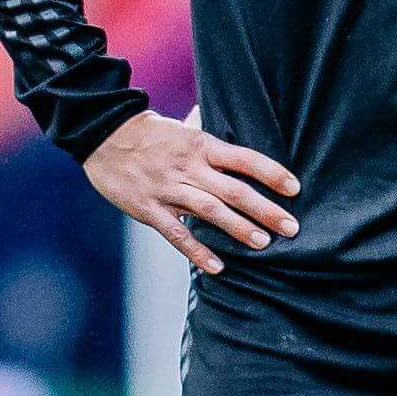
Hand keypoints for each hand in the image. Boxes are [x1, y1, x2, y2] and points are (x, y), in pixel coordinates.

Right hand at [86, 111, 300, 275]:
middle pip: (233, 189)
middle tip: (291, 227)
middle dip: (265, 209)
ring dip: (238, 228)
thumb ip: (207, 136)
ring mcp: (168, 189)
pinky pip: (176, 232)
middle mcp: (188, 167)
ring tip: (262, 243)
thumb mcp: (182, 128)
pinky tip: (217, 267)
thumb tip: (230, 132)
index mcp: (201, 146)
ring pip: (209, 210)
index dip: (271, 173)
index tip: (294, 189)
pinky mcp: (148, 208)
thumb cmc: (147, 132)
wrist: (102, 134)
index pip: (244, 159)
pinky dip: (196, 251)